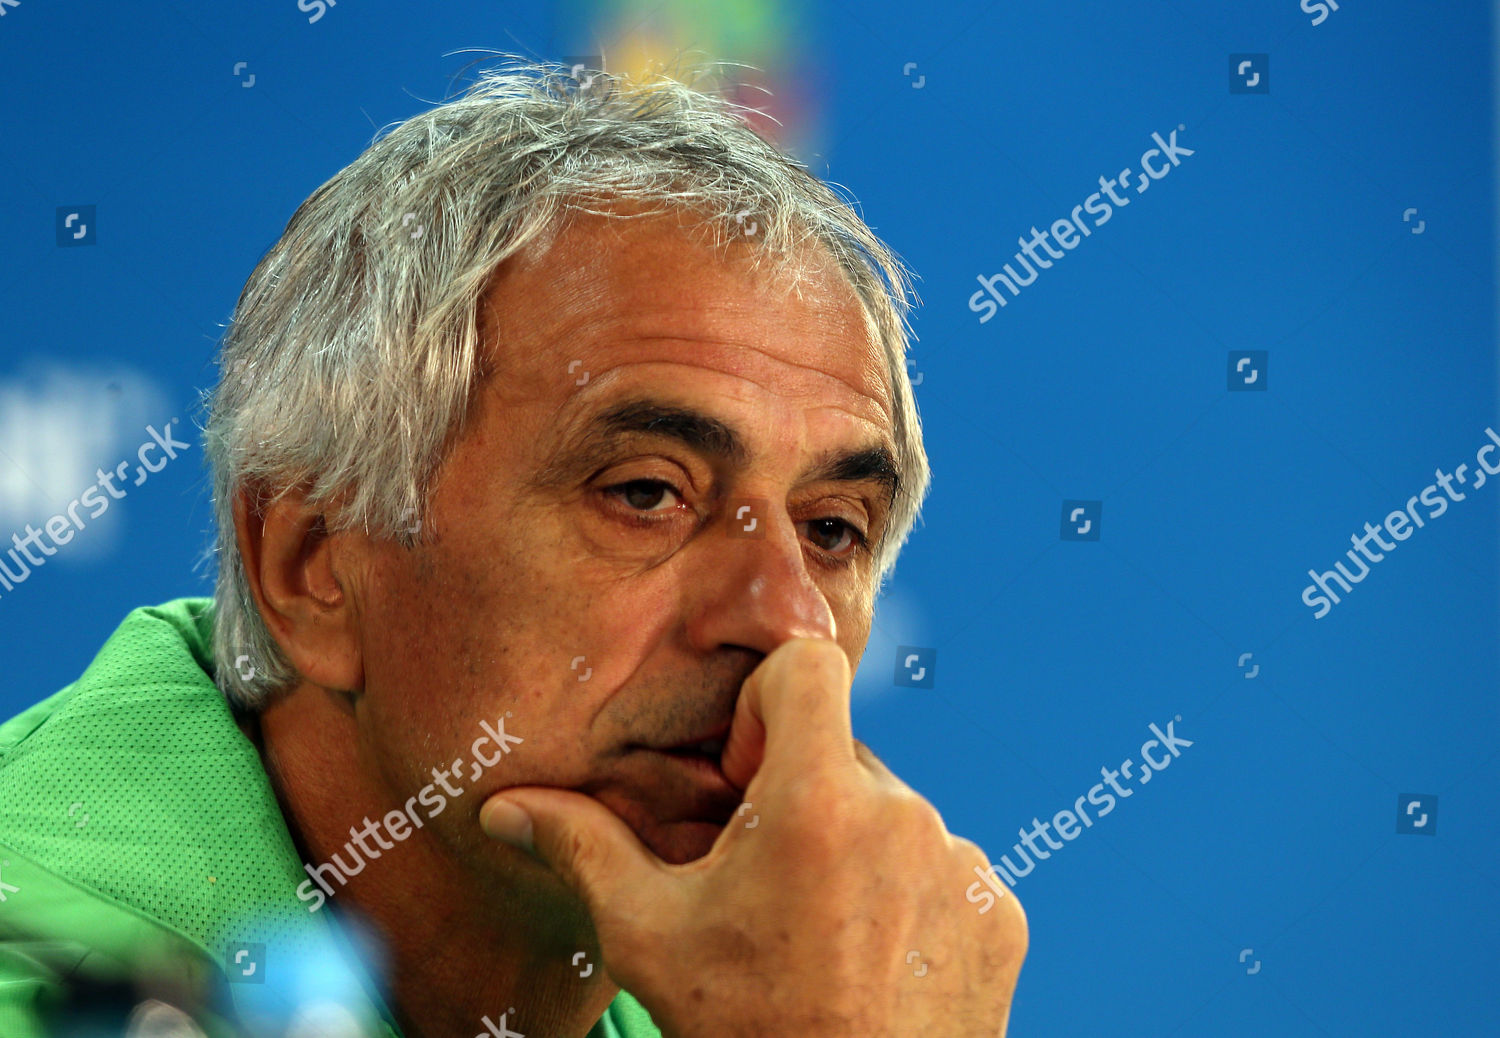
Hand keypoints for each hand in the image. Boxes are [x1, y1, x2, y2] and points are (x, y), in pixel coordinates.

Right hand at [478, 638, 1027, 1035]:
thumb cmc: (746, 1032)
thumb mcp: (649, 938)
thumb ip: (584, 848)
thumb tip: (503, 806)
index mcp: (817, 802)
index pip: (807, 663)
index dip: (764, 705)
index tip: (744, 782)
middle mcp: (903, 817)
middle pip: (841, 751)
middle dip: (798, 793)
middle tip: (763, 882)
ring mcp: (962, 864)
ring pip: (891, 813)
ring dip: (852, 849)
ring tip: (816, 932)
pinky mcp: (1001, 912)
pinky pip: (944, 866)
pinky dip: (907, 896)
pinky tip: (871, 960)